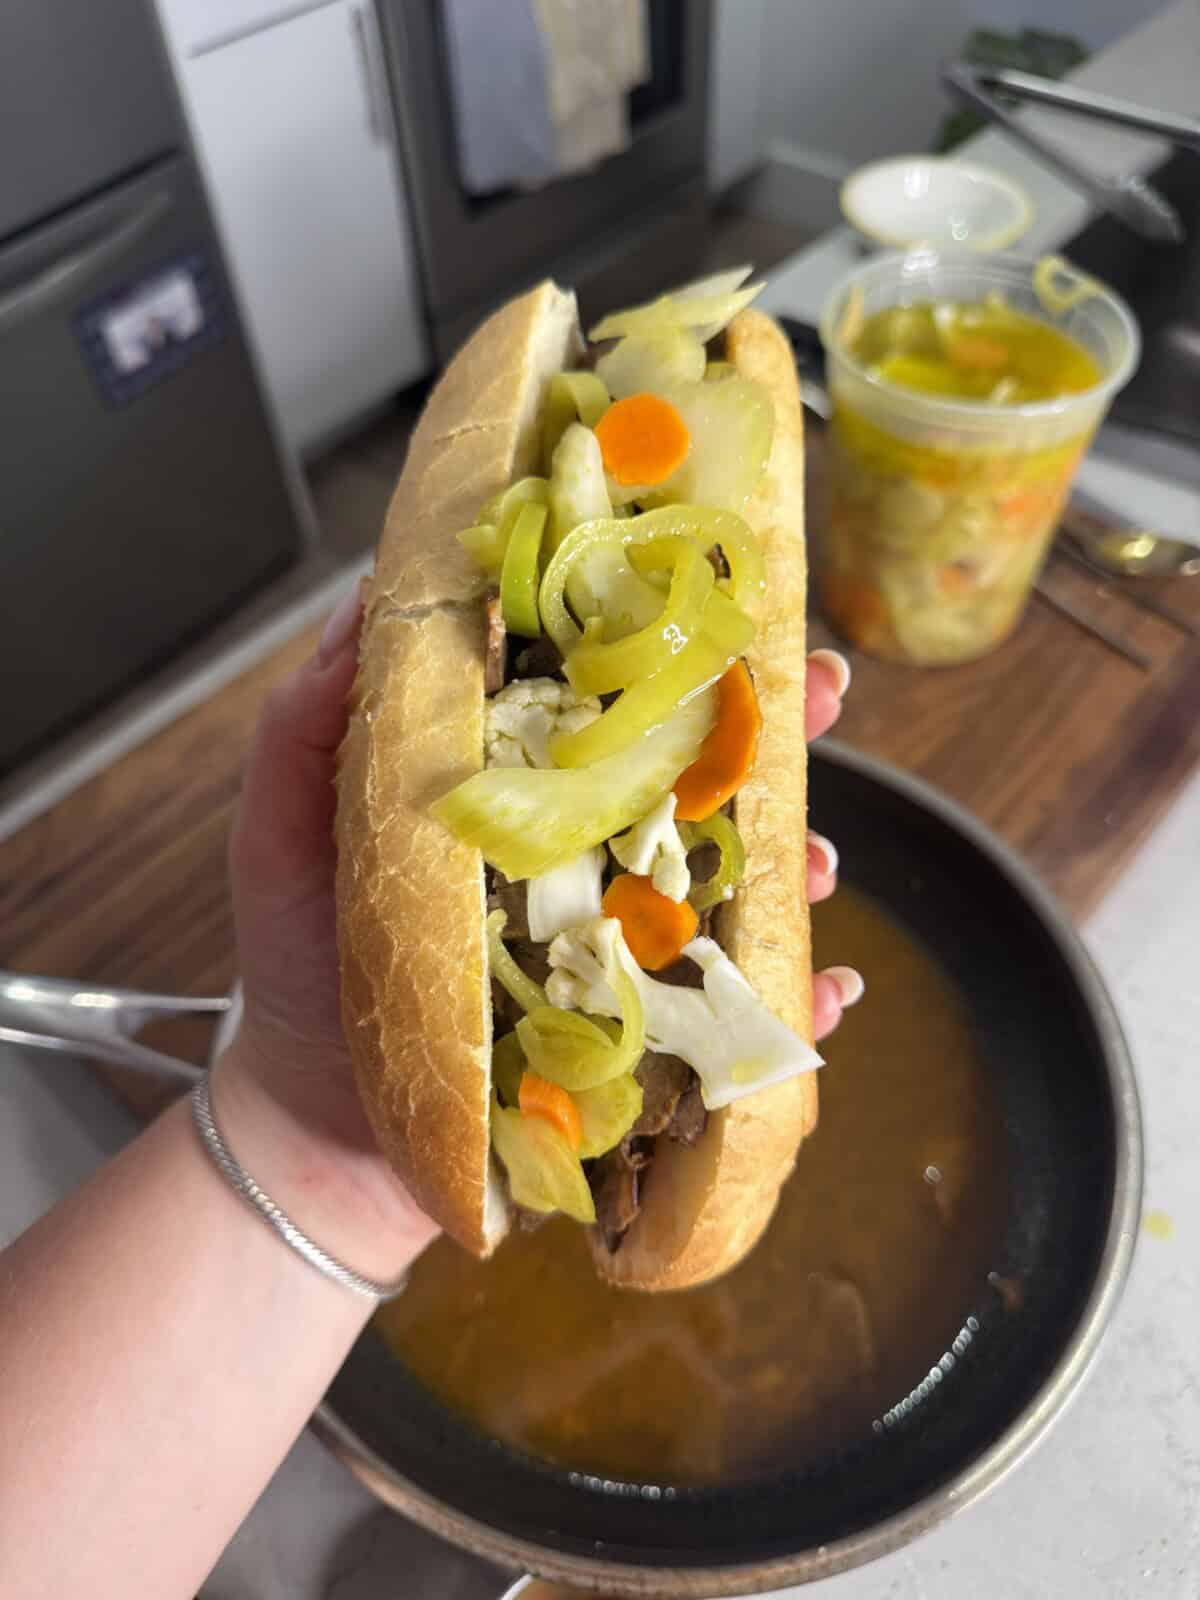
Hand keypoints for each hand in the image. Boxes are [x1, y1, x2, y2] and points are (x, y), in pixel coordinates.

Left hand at [221, 593, 857, 1269]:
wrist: (317, 1124)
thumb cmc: (303, 966)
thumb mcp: (286, 830)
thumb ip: (314, 721)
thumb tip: (372, 594)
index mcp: (518, 793)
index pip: (604, 700)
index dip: (663, 645)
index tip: (715, 597)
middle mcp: (586, 857)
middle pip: (696, 778)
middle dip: (771, 729)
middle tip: (818, 689)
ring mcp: (622, 946)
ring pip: (735, 886)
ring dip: (796, 860)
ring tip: (817, 859)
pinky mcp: (643, 1037)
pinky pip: (737, 1015)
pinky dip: (790, 999)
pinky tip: (822, 984)